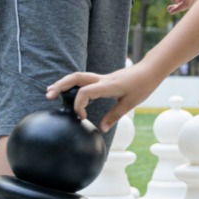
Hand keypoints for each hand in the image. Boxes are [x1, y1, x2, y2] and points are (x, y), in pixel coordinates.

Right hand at [45, 61, 163, 130]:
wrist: (150, 70)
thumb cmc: (142, 85)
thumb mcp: (130, 103)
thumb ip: (115, 116)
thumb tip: (101, 129)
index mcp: (108, 86)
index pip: (86, 92)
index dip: (79, 105)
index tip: (82, 117)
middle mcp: (102, 79)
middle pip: (76, 78)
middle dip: (61, 85)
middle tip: (48, 95)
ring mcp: (102, 78)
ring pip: (78, 77)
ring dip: (64, 83)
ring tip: (51, 92)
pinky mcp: (104, 79)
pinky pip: (85, 80)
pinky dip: (74, 85)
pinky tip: (68, 92)